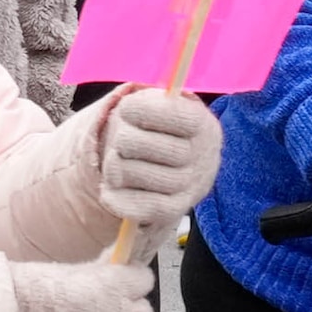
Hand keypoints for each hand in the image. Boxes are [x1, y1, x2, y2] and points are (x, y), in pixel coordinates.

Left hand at [91, 88, 220, 225]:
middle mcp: (203, 156)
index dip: (142, 110)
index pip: (174, 115)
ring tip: (116, 162)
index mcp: (202, 124)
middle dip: (122, 139)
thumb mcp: (162, 106)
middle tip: (120, 139)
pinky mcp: (176, 209)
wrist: (180, 166)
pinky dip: (118, 199)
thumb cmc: (161, 128)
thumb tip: (132, 103)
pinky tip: (109, 191)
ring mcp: (191, 185)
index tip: (125, 108)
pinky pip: (143, 207)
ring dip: (114, 168)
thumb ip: (150, 102)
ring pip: (136, 174)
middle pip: (145, 145)